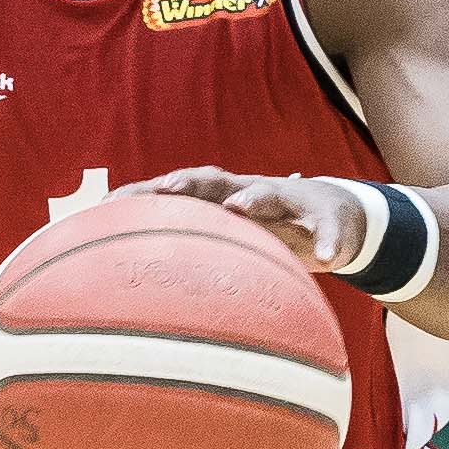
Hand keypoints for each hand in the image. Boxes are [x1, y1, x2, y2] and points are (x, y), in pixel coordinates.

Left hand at [133, 167, 372, 278]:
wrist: (336, 213)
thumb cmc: (270, 227)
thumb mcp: (232, 234)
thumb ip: (194, 245)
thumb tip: (134, 266)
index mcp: (224, 198)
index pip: (181, 190)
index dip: (148, 193)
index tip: (112, 201)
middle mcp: (252, 192)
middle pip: (217, 181)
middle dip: (190, 183)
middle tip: (166, 188)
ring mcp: (290, 202)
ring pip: (271, 193)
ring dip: (253, 198)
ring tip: (238, 207)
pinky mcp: (326, 219)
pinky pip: (328, 229)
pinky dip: (328, 240)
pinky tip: (327, 257)